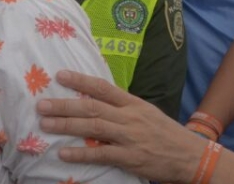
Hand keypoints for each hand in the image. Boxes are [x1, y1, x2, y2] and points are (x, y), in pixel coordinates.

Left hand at [37, 70, 203, 182]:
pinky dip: (81, 153)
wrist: (191, 156)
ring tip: (46, 124)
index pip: (103, 88)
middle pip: (92, 107)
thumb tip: (100, 104)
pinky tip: (64, 153)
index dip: (80, 81)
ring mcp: (130, 137)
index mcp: (134, 104)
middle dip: (64, 105)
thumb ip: (125, 109)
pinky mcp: (131, 158)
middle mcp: (130, 117)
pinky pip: (101, 154)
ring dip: (67, 125)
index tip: (60, 75)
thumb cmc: (168, 135)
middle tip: (42, 104)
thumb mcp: (148, 114)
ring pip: (93, 127)